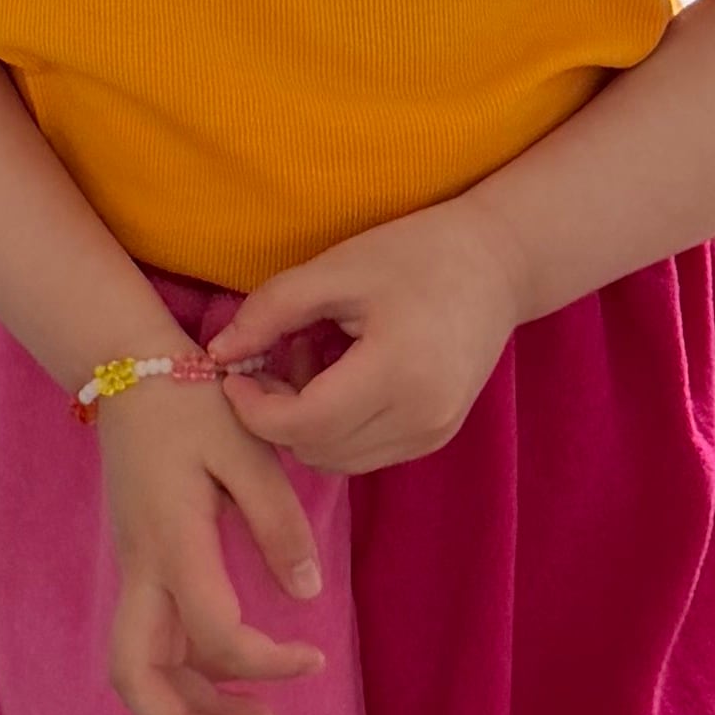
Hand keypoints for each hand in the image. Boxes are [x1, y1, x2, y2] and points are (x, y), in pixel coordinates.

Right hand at [95, 370, 327, 714]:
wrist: (129, 368)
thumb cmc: (194, 406)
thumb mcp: (250, 451)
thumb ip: (279, 524)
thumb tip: (306, 597)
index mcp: (173, 543)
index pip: (213, 634)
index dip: (264, 663)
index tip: (313, 659)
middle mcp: (142, 568)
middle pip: (135, 676)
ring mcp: (134, 569)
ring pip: (139, 667)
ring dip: (188, 709)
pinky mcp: (139, 565)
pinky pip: (152, 641)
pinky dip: (187, 675)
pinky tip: (232, 680)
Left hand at [210, 196, 520, 476]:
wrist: (498, 264)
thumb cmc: (415, 254)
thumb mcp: (336, 268)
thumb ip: (271, 311)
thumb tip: (216, 354)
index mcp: (397, 372)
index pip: (303, 425)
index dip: (253, 408)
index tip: (234, 371)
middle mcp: (421, 417)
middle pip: (316, 450)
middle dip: (277, 414)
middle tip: (274, 358)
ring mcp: (433, 434)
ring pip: (338, 461)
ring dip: (307, 425)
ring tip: (312, 363)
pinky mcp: (437, 437)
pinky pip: (365, 454)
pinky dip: (338, 428)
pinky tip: (341, 378)